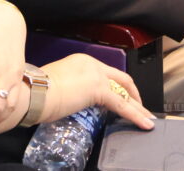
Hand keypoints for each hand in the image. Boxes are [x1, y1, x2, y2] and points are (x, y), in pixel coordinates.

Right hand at [40, 53, 155, 128]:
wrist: (36, 91)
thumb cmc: (39, 90)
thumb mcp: (58, 82)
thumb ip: (71, 86)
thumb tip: (75, 97)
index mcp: (82, 61)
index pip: (107, 74)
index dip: (117, 87)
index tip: (120, 98)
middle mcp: (92, 64)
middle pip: (121, 79)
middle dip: (134, 94)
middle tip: (140, 107)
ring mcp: (97, 76)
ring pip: (125, 92)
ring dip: (137, 107)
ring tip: (147, 118)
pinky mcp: (99, 90)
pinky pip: (122, 105)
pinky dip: (135, 115)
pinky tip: (143, 123)